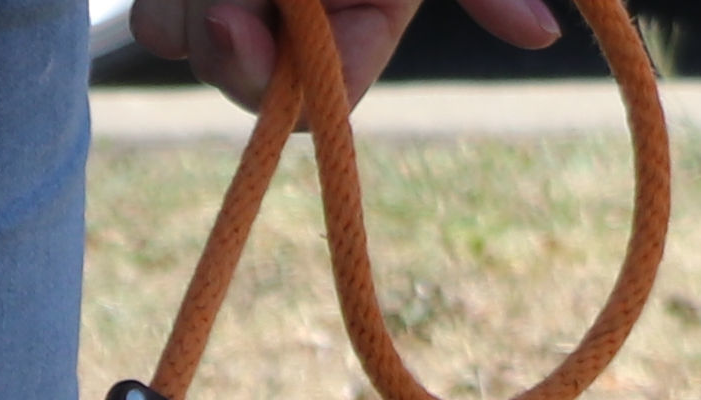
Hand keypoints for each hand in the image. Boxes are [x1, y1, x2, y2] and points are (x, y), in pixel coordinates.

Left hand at [127, 0, 564, 115]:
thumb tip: (540, 33)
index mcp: (367, 10)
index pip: (329, 90)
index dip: (284, 77)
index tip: (238, 23)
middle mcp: (306, 18)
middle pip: (253, 81)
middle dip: (230, 37)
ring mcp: (245, 7)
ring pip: (195, 50)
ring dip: (192, 6)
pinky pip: (160, 28)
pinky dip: (169, 0)